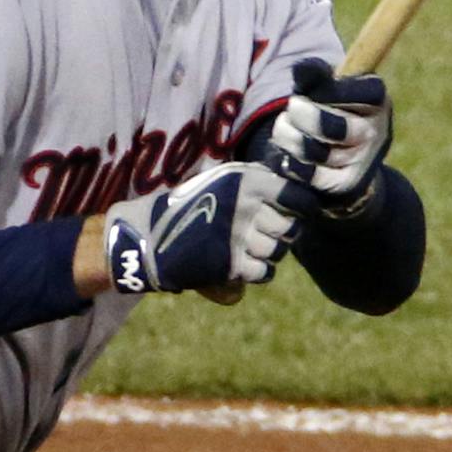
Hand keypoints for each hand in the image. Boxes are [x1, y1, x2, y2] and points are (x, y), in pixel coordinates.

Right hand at [102, 162, 314, 294]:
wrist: (148, 234)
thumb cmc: (186, 203)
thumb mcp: (218, 179)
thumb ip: (253, 181)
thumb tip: (292, 187)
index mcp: (246, 181)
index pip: (297, 195)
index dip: (302, 205)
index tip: (299, 211)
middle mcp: (247, 206)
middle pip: (289, 227)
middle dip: (283, 232)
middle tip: (268, 231)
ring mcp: (239, 237)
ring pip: (278, 251)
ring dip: (270, 252)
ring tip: (252, 247)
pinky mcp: (230, 264)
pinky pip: (264, 273)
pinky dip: (259, 272)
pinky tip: (246, 264)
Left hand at [266, 58, 392, 217]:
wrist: (349, 161)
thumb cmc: (333, 112)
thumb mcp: (328, 88)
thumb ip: (316, 75)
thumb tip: (300, 68)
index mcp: (378, 99)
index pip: (344, 89)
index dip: (320, 90)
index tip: (310, 89)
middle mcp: (376, 131)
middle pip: (328, 125)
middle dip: (298, 113)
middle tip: (293, 107)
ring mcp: (363, 161)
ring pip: (312, 150)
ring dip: (287, 136)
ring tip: (285, 128)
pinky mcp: (346, 185)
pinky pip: (308, 174)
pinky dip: (289, 162)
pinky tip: (286, 153)